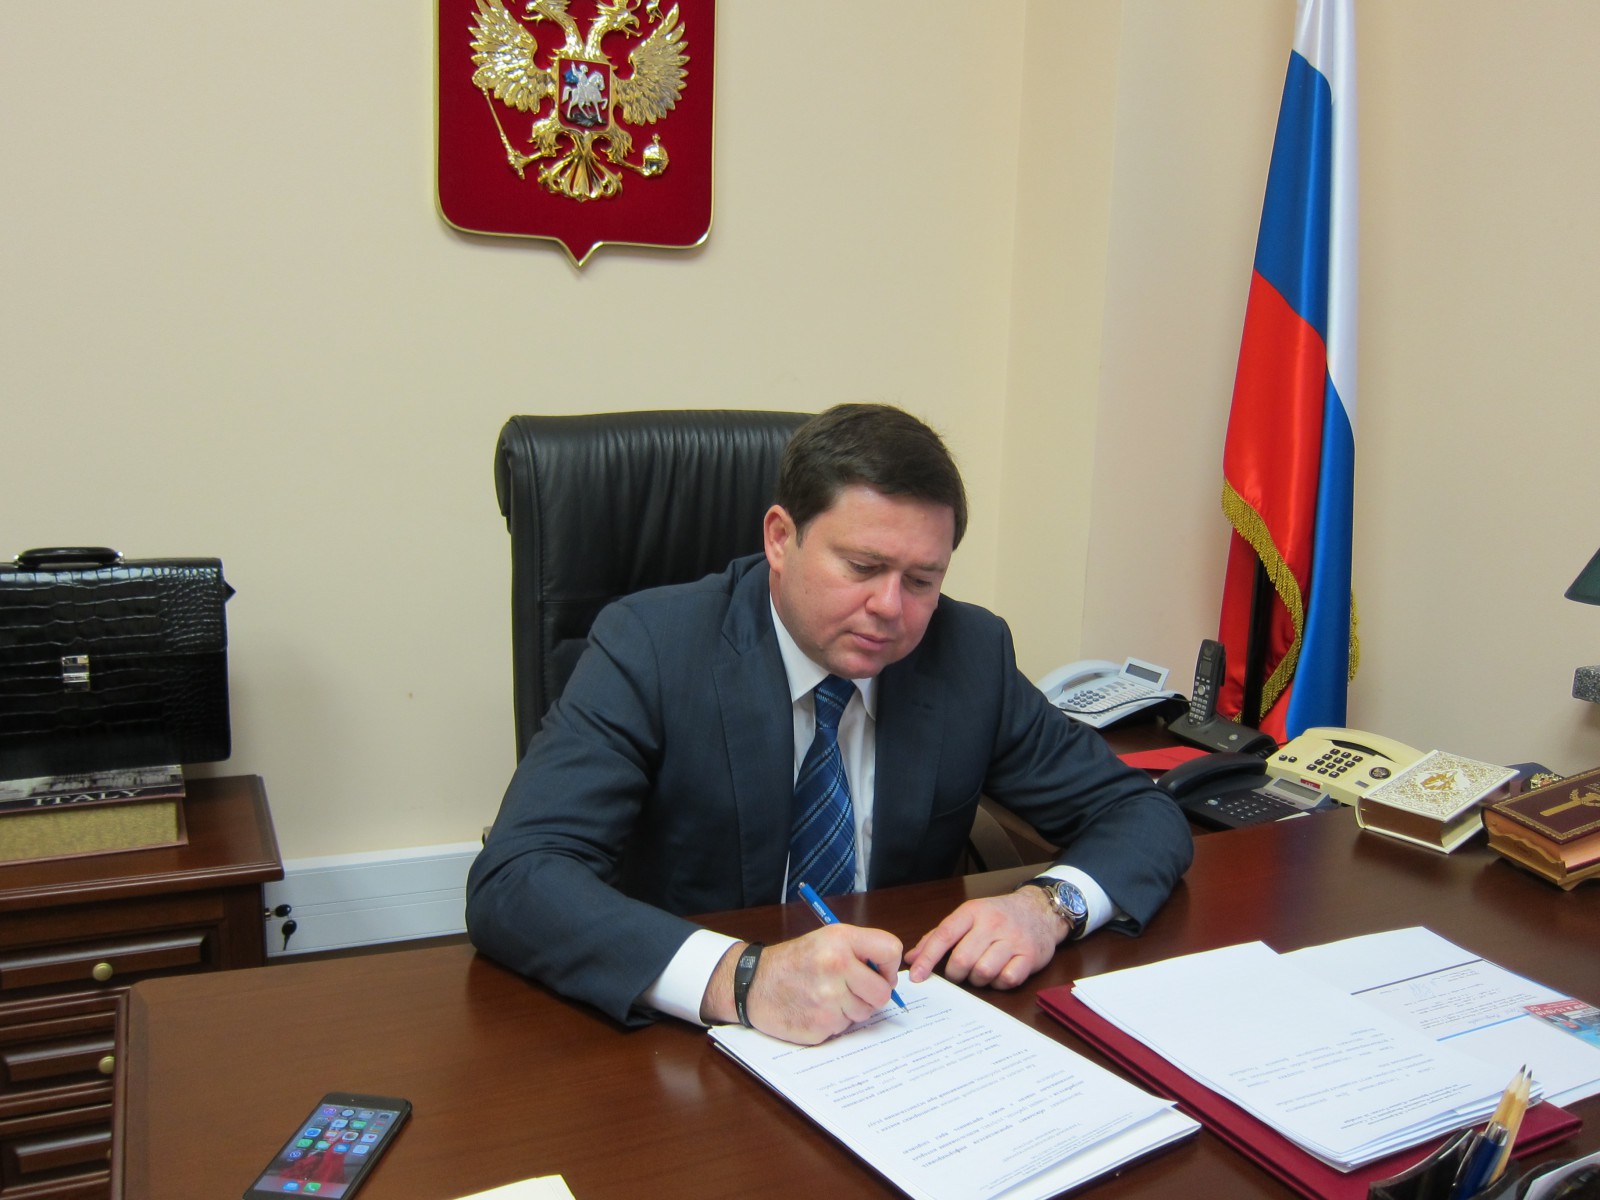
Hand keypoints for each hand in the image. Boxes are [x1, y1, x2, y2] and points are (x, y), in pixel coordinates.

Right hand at [702, 924, 902, 1044]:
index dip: (888, 966)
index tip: (878, 972)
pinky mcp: (820, 1025)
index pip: (891, 951)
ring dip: (851, 1009)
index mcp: (840, 940)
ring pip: (865, 1013)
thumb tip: (891, 975)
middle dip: (872, 994)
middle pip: (883, 992)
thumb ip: (860, 951)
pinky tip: (815, 1009)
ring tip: (827, 996)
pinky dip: (834, 1021)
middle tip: (852, 989)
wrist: (753, 984)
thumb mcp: (825, 940)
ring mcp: (828, 999)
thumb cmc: (793, 962)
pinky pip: (845, 1027)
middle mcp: (836, 966)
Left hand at [905, 890, 1062, 989]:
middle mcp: (992, 923)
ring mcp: (1013, 939)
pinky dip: (999, 983)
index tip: (916, 976)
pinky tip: (999, 974)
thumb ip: (939, 936)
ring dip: (977, 979)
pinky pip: (1007, 979)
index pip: (944, 935)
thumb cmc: (998, 916)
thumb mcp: (968, 916)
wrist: (1040, 910)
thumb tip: (911, 958)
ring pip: (983, 971)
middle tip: (958, 973)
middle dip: (955, 974)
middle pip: (962, 959)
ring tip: (981, 971)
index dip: (927, 958)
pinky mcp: (1029, 956)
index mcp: (973, 911)